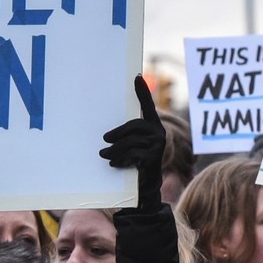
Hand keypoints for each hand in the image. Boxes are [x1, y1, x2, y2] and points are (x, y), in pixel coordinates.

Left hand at [99, 76, 165, 208]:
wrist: (145, 184)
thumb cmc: (134, 160)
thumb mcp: (130, 144)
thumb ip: (125, 134)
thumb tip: (106, 133)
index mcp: (153, 125)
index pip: (147, 106)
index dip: (143, 92)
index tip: (136, 77)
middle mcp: (159, 133)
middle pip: (134, 126)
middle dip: (116, 134)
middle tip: (104, 141)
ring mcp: (158, 146)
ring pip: (130, 142)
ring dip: (114, 150)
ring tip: (104, 155)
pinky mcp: (154, 158)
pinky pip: (133, 154)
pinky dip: (120, 159)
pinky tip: (114, 164)